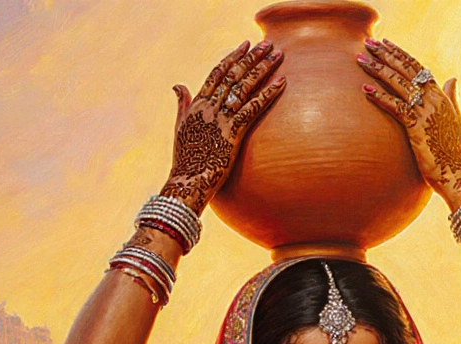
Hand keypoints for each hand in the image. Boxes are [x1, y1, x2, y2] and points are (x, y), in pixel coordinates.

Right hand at [159, 40, 285, 214]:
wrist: (188, 180)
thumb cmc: (185, 158)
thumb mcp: (180, 126)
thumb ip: (183, 103)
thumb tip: (178, 85)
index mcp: (198, 104)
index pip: (217, 73)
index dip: (233, 57)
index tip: (245, 44)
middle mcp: (210, 107)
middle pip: (234, 75)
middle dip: (252, 57)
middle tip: (268, 44)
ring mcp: (222, 118)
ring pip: (245, 86)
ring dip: (264, 69)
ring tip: (278, 55)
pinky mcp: (233, 132)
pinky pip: (254, 108)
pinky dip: (269, 93)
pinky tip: (282, 82)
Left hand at [356, 39, 460, 209]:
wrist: (457, 173)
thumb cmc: (453, 151)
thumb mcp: (455, 118)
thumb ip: (451, 97)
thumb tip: (452, 79)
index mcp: (441, 95)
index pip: (417, 67)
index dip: (400, 54)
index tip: (385, 43)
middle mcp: (434, 99)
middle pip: (406, 69)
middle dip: (386, 54)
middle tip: (368, 43)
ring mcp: (425, 111)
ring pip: (398, 83)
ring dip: (378, 70)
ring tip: (361, 60)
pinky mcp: (417, 126)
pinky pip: (396, 106)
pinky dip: (380, 96)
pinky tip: (365, 89)